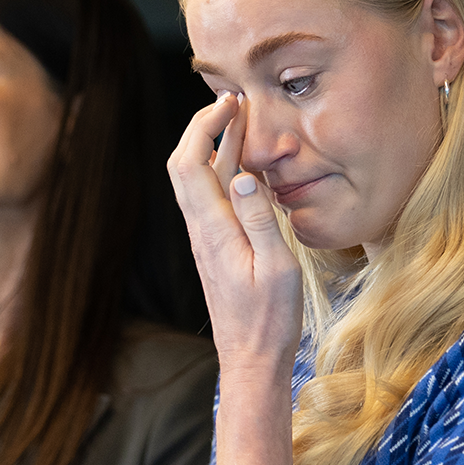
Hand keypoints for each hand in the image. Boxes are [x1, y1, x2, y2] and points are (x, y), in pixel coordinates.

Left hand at [167, 92, 303, 380]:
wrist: (251, 359)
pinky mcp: (215, 248)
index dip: (204, 126)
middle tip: (234, 105)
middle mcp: (202, 230)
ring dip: (215, 147)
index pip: (191, 162)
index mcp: (213, 230)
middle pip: (185, 165)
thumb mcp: (278, 268)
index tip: (230, 104)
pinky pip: (212, 198)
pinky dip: (224, 171)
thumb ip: (260, 220)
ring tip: (244, 125)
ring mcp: (206, 239)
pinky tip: (248, 168)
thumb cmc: (269, 319)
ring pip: (198, 181)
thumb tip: (244, 175)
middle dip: (204, 128)